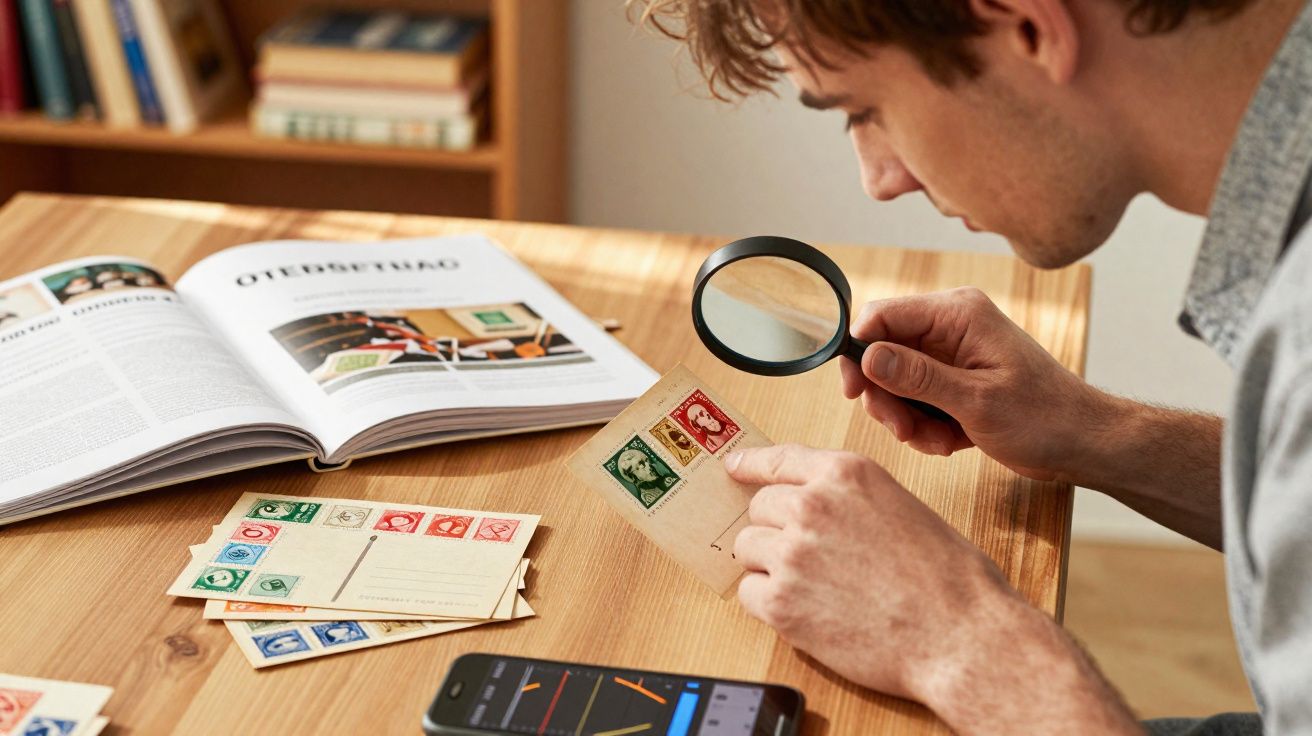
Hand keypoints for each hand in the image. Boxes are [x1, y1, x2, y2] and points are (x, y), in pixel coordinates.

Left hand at [726, 444, 1142, 733]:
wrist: (959, 634)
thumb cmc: (947, 577)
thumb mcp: (899, 505)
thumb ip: (849, 496)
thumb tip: (809, 502)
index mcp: (845, 474)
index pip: (779, 459)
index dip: (752, 465)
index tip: (733, 469)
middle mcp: (812, 505)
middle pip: (759, 507)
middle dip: (776, 529)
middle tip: (806, 556)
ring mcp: (792, 553)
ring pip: (748, 548)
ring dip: (769, 566)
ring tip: (813, 586)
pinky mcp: (781, 603)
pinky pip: (748, 593)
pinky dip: (768, 603)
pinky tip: (807, 610)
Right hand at [841, 287, 1106, 480]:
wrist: (1082, 442)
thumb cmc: (1044, 418)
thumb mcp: (976, 401)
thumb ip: (918, 376)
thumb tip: (868, 355)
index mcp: (958, 313)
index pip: (882, 315)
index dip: (859, 352)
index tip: (856, 393)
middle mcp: (951, 325)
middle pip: (883, 352)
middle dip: (888, 397)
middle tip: (904, 430)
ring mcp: (952, 351)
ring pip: (895, 380)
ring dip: (908, 417)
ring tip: (938, 441)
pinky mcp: (954, 377)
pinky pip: (915, 397)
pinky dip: (925, 424)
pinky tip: (951, 440)